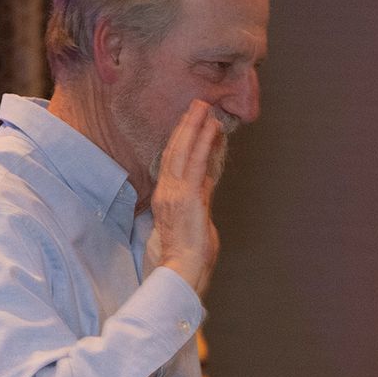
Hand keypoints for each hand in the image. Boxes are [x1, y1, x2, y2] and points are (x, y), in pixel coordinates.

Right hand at [151, 102, 223, 295]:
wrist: (182, 270)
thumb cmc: (186, 256)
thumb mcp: (191, 223)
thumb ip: (197, 204)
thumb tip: (206, 190)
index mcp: (165, 198)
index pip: (173, 163)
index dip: (181, 141)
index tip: (190, 124)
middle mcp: (167, 191)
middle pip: (174, 151)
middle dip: (186, 126)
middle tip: (197, 105)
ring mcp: (175, 192)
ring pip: (183, 151)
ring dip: (194, 127)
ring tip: (204, 108)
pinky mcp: (187, 196)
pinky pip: (196, 163)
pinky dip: (203, 143)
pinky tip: (211, 128)